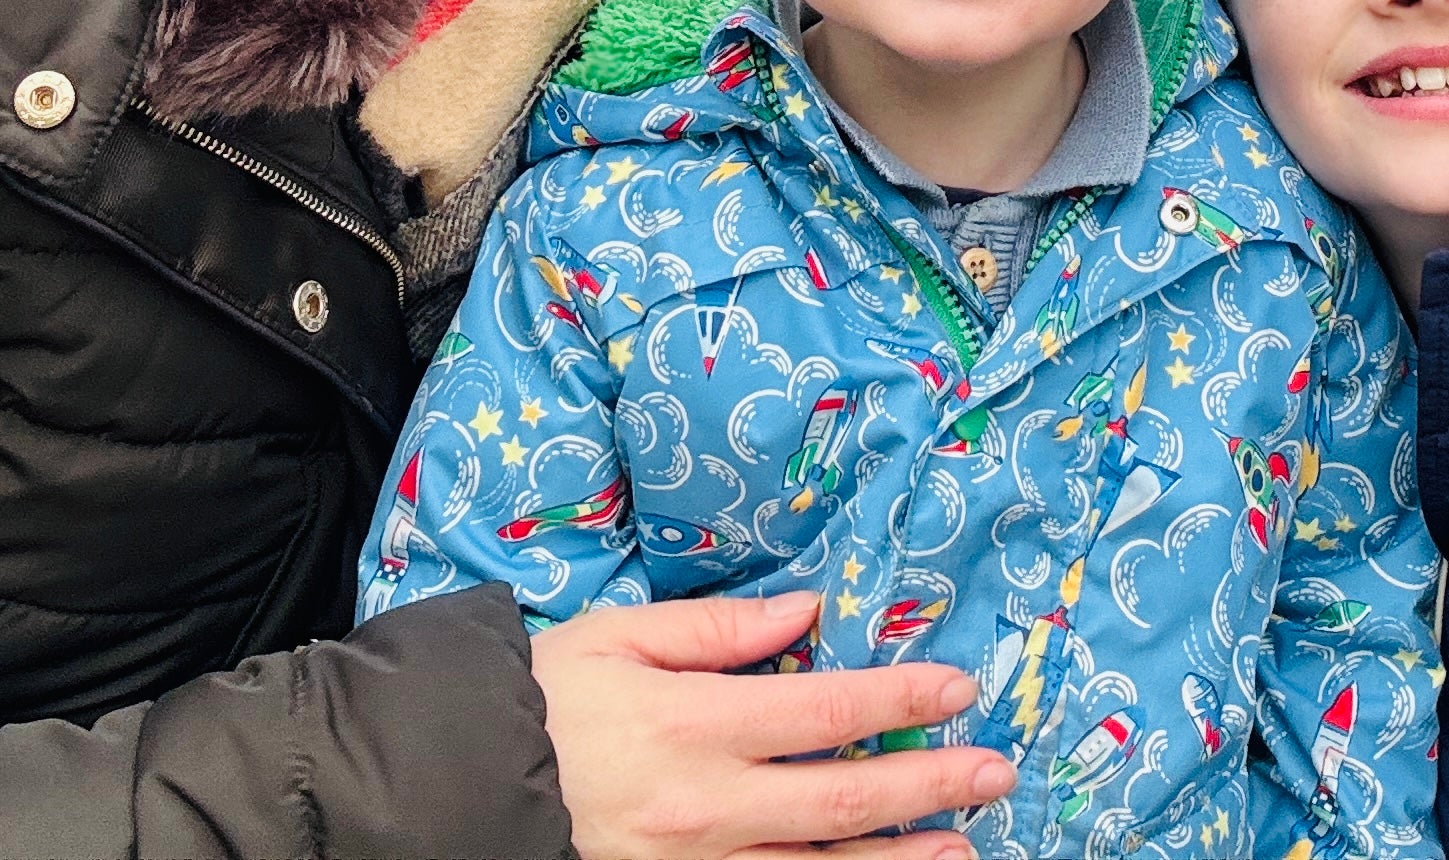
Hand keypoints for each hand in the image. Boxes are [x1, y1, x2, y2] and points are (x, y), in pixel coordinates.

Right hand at [528, 590, 1013, 859]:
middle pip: (843, 801)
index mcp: (696, 727)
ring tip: (963, 850)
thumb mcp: (618, 639)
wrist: (452, 790)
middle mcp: (708, 808)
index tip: (960, 687)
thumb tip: (808, 612)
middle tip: (996, 774)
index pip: (826, 712)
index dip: (900, 698)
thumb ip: (718, 628)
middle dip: (930, 786)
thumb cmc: (538, 703)